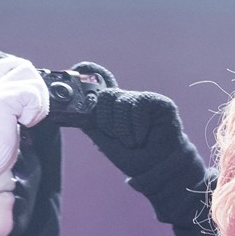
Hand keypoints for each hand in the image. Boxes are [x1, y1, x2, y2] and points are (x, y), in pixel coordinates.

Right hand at [0, 56, 48, 185]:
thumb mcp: (10, 122)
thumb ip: (18, 107)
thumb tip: (37, 101)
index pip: (3, 65)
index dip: (21, 72)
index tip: (29, 96)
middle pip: (23, 66)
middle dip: (38, 87)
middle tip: (33, 111)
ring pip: (32, 78)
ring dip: (38, 101)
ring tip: (28, 118)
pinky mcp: (2, 100)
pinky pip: (31, 94)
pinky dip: (34, 109)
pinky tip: (25, 122)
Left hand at [71, 62, 195, 178]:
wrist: (157, 169)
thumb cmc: (133, 157)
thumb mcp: (104, 141)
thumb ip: (91, 123)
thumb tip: (75, 109)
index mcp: (113, 108)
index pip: (101, 83)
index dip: (91, 72)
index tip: (79, 66)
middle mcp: (128, 100)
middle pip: (107, 94)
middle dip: (107, 120)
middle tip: (118, 138)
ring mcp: (143, 100)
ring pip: (122, 101)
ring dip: (123, 128)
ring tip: (133, 142)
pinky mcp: (159, 102)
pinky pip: (139, 103)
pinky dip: (137, 123)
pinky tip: (141, 136)